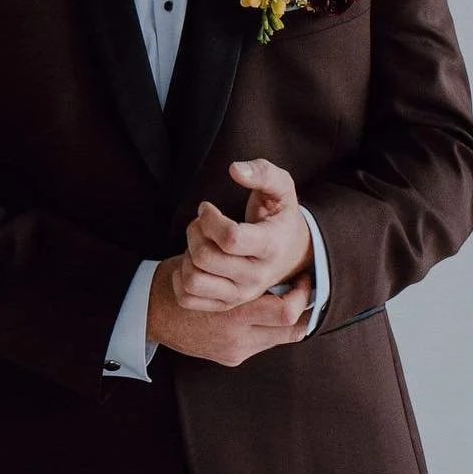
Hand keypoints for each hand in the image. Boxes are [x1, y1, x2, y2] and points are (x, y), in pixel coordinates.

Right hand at [147, 257, 311, 366]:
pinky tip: (263, 311)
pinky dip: (266, 327)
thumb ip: (243, 274)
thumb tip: (279, 268)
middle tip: (306, 290)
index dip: (303, 296)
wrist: (152, 310)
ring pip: (280, 338)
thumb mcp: (214, 267)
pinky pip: (260, 343)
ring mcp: (234, 350)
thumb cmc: (183, 278)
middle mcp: (237, 337)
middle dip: (303, 311)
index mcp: (232, 313)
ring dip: (286, 320)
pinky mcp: (230, 358)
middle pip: (290, 331)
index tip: (304, 278)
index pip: (285, 312)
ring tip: (289, 298)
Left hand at [172, 157, 312, 313]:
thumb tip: (234, 169)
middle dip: (195, 231)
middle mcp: (256, 276)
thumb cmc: (279, 214)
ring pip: (193, 280)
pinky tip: (193, 260)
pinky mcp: (226, 304)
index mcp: (271, 246)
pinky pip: (188, 298)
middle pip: (205, 257)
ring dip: (187, 254)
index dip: (209, 218)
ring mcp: (241, 294)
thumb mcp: (281, 187)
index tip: (207, 207)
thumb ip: (262, 172)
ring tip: (200, 241)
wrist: (292, 252)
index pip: (230, 238)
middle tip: (201, 222)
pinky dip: (180, 279)